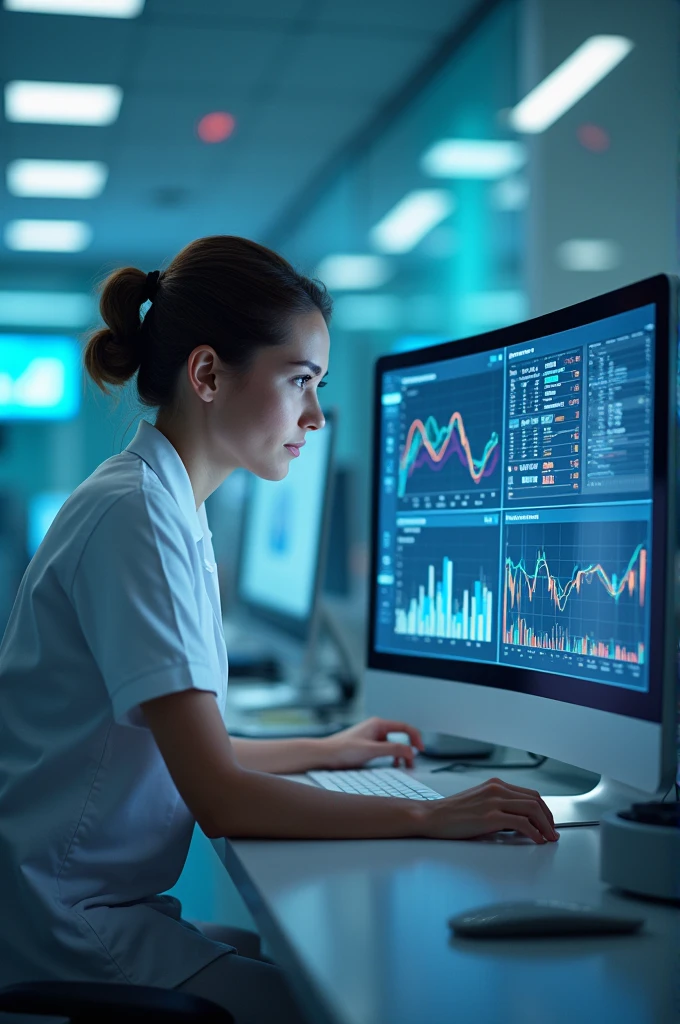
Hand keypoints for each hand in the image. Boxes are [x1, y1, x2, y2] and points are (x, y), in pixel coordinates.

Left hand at [318, 717, 423, 769]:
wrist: (324, 755)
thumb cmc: (342, 750)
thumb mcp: (371, 750)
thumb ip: (392, 750)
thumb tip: (410, 751)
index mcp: (378, 724)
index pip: (404, 728)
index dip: (415, 738)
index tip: (421, 750)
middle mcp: (376, 728)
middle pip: (400, 736)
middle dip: (408, 749)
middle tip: (412, 763)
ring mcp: (372, 736)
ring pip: (393, 744)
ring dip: (400, 755)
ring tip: (403, 766)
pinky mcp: (367, 745)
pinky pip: (385, 749)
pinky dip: (391, 757)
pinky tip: (390, 765)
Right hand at [421, 776, 558, 843]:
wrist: (432, 816)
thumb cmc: (452, 813)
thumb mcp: (479, 802)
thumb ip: (498, 806)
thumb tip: (518, 822)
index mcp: (495, 784)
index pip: (529, 794)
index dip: (544, 809)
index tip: (548, 822)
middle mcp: (497, 789)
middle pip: (535, 800)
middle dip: (549, 818)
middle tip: (553, 832)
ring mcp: (494, 801)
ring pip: (532, 809)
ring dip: (546, 826)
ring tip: (549, 837)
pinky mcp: (490, 816)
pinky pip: (521, 823)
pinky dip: (534, 832)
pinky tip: (537, 840)